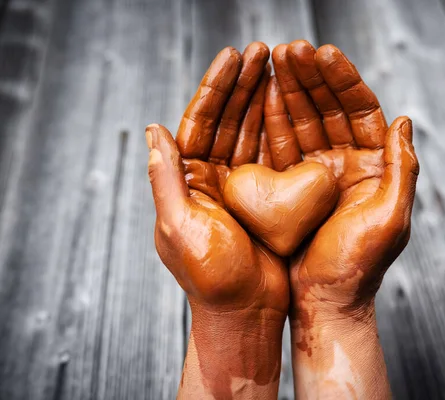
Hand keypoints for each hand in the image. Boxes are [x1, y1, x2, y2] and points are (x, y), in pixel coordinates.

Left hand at [147, 43, 287, 398]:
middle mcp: (208, 179)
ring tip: (279, 66)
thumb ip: (166, 179)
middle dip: (242, 84)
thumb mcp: (179, 228)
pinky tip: (291, 105)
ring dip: (263, 99)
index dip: (215, 88)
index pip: (198, 123)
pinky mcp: (264, 198)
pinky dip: (280, 129)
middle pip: (226, 120)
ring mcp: (237, 187)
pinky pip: (272, 156)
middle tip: (263, 50)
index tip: (234, 56)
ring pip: (250, 133)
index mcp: (185, 181)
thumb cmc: (212, 279)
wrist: (245, 314)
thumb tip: (153, 130)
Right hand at [265, 41, 418, 397]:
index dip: (343, 81)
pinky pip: (280, 145)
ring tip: (272, 59)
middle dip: (310, 77)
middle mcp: (346, 164)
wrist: (324, 302)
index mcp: (374, 167)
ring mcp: (316, 174)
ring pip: (302, 121)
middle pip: (328, 109)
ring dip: (288, 90)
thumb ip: (402, 168)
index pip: (360, 111)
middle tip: (290, 49)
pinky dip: (271, 119)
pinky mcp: (289, 187)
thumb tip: (403, 119)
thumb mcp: (391, 217)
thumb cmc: (358, 265)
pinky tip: (261, 94)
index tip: (324, 54)